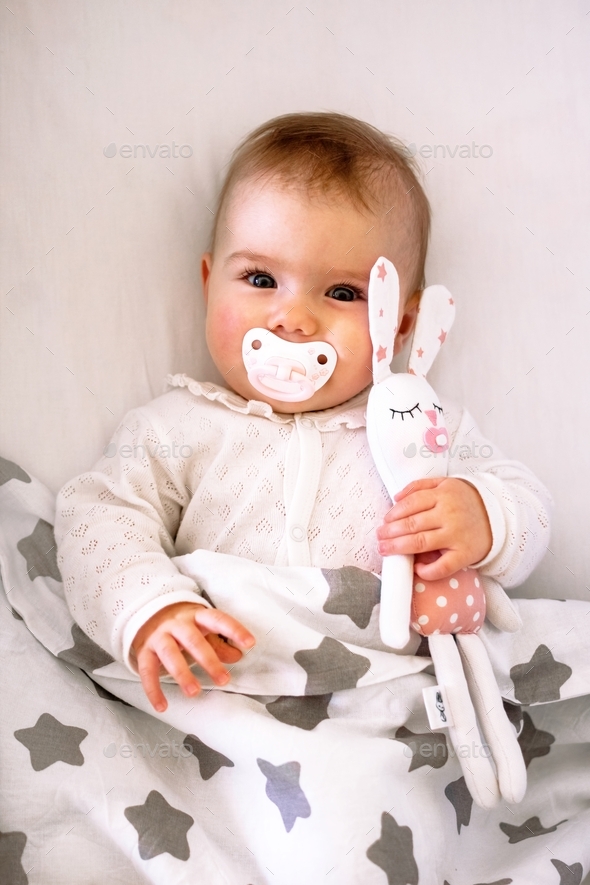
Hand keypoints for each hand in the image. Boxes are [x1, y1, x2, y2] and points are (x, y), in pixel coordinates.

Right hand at [131, 601, 255, 712]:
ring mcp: (159, 637)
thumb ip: (219, 643)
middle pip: (193, 640)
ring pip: (170, 654)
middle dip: (209, 661)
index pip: (217, 619)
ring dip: (182, 674)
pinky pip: (147, 671)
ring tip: (194, 692)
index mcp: (195, 616)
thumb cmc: (182, 626)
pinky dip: (153, 690)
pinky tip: (162, 706)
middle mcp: (176, 624)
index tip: (249, 643)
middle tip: (223, 680)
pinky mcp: (144, 651)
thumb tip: (237, 656)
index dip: (234, 630)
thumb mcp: (202, 629)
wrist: (146, 615)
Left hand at [376, 477, 492, 579]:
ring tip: (386, 549)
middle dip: (390, 532)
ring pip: (420, 543)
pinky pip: (443, 566)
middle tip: (380, 537)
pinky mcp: (464, 554)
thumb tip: (396, 497)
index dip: (394, 514)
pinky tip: (416, 568)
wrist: (499, 517)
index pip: (411, 504)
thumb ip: (420, 486)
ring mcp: (456, 535)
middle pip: (412, 524)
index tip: (385, 521)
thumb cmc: (466, 501)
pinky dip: (427, 570)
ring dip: (398, 547)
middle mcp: (449, 514)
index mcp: (443, 495)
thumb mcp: (445, 484)